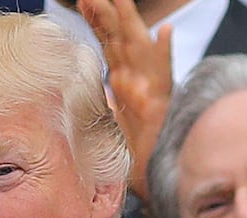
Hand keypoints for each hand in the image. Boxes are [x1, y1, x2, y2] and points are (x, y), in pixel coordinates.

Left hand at [80, 0, 173, 202]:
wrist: (155, 172)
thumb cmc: (134, 146)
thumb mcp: (108, 117)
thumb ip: (100, 97)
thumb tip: (80, 85)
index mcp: (123, 77)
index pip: (107, 41)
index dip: (95, 19)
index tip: (82, 0)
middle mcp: (136, 77)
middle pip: (119, 37)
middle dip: (107, 12)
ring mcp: (149, 87)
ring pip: (140, 47)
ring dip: (130, 21)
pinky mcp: (161, 102)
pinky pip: (164, 73)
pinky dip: (164, 52)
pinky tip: (165, 32)